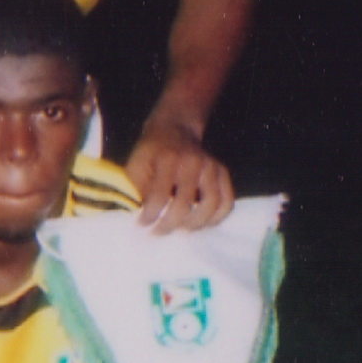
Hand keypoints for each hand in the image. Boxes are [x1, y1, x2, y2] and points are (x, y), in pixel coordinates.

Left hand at [125, 116, 234, 231]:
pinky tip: (201, 223)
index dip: (149, 215)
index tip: (141, 225)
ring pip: (210, 205)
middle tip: (158, 233)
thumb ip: (135, 188)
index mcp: (167, 159)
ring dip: (195, 224)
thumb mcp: (135, 164)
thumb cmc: (151, 152)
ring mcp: (211, 167)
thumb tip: (136, 215)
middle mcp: (192, 163)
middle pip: (185, 204)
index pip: (159, 196)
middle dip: (169, 225)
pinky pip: (227, 201)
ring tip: (180, 230)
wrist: (174, 129)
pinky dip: (216, 217)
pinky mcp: (222, 173)